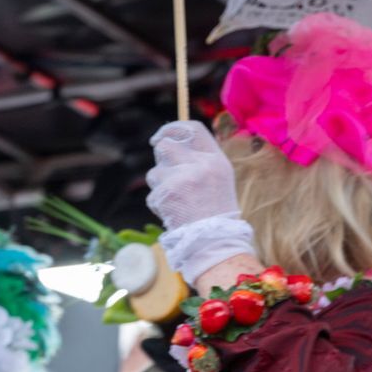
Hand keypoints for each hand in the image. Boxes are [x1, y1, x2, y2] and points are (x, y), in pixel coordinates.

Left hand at [147, 121, 258, 281]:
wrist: (215, 242)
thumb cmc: (216, 211)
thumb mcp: (218, 179)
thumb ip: (199, 159)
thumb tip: (171, 142)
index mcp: (216, 159)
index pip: (192, 129)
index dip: (173, 128)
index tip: (161, 136)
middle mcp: (200, 165)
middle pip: (166, 146)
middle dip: (161, 159)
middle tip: (167, 175)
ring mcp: (182, 178)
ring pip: (155, 172)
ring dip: (160, 186)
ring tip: (177, 201)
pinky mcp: (167, 194)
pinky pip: (153, 193)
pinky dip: (159, 204)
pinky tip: (174, 213)